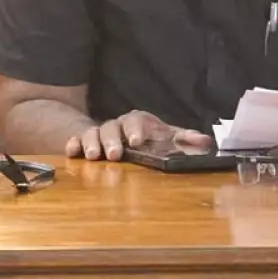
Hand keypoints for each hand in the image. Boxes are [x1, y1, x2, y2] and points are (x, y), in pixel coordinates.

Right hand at [65, 110, 211, 160]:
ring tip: (94, 157)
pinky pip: (76, 140)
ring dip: (92, 144)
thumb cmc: (147, 137)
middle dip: (112, 141)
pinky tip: (72, 153)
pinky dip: (73, 145)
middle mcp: (116, 125)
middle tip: (114, 154)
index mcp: (137, 122)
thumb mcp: (167, 137)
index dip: (136, 130)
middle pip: (112, 127)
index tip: (137, 141)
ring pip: (92, 133)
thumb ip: (184, 139)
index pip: (136, 121)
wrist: (120, 135)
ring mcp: (98, 133)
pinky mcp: (83, 142)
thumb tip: (205, 141)